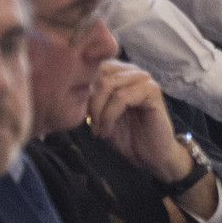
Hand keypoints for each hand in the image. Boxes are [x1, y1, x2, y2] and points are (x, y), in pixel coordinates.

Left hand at [85, 61, 184, 181]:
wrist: (150, 155)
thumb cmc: (125, 135)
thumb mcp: (99, 115)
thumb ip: (89, 99)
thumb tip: (68, 89)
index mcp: (119, 73)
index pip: (93, 67)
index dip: (82, 91)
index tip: (81, 116)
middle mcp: (132, 71)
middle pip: (99, 75)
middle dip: (90, 103)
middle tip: (90, 125)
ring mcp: (144, 80)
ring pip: (108, 85)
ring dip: (99, 112)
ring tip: (99, 130)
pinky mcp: (152, 91)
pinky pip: (122, 97)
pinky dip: (109, 116)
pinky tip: (108, 130)